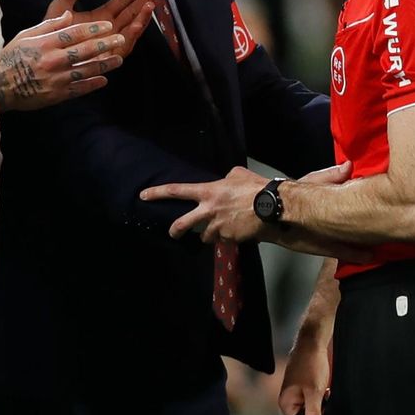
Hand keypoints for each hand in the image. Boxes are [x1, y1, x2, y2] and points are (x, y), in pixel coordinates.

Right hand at [0, 12, 125, 111]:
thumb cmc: (11, 57)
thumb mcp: (26, 35)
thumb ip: (49, 25)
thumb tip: (69, 15)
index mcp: (44, 44)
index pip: (74, 33)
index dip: (94, 29)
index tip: (108, 26)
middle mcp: (52, 61)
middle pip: (84, 50)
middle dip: (105, 44)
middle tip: (120, 39)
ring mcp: (55, 79)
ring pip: (86, 70)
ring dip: (104, 65)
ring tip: (118, 59)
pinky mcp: (56, 95)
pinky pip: (79, 89)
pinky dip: (93, 84)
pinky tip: (104, 80)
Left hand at [43, 0, 163, 57]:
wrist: (45, 56)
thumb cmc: (51, 32)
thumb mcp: (62, 5)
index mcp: (101, 17)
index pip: (123, 0)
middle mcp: (109, 30)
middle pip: (133, 12)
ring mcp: (111, 43)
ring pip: (132, 28)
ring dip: (142, 16)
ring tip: (151, 3)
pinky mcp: (108, 56)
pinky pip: (124, 44)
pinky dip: (132, 34)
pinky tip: (138, 23)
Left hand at [141, 165, 273, 242]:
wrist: (271, 207)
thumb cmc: (255, 188)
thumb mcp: (237, 175)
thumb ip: (226, 178)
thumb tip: (225, 180)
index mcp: (208, 192)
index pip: (176, 190)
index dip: (157, 193)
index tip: (143, 195)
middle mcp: (208, 210)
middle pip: (182, 224)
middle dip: (175, 231)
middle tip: (173, 233)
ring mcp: (217, 227)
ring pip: (205, 236)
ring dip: (210, 234)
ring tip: (223, 228)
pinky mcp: (228, 239)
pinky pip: (223, 240)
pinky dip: (227, 238)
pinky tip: (238, 231)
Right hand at [278, 335, 330, 414]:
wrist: (313, 342)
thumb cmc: (310, 365)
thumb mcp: (314, 393)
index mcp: (286, 403)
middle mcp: (289, 400)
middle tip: (327, 407)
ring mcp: (297, 394)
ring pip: (311, 410)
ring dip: (321, 407)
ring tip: (327, 396)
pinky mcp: (305, 388)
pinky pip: (314, 401)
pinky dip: (322, 399)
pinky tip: (327, 392)